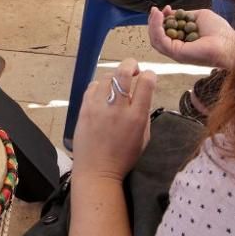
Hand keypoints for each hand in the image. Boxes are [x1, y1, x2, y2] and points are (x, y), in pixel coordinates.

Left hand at [72, 59, 156, 181]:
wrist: (97, 170)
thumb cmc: (124, 157)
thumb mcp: (144, 138)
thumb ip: (144, 115)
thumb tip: (141, 96)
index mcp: (136, 117)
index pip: (146, 83)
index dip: (150, 75)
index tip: (148, 76)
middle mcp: (117, 108)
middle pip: (123, 73)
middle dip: (131, 64)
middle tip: (134, 69)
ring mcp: (98, 107)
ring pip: (106, 77)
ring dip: (115, 77)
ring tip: (117, 85)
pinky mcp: (84, 108)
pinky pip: (92, 86)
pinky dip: (100, 85)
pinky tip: (103, 93)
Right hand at [148, 5, 234, 69]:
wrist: (230, 43)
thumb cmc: (220, 32)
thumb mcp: (199, 17)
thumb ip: (184, 15)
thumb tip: (171, 11)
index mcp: (182, 42)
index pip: (164, 32)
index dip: (161, 20)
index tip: (165, 8)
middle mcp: (178, 48)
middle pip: (156, 36)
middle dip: (153, 22)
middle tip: (154, 9)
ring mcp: (176, 52)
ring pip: (156, 39)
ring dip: (153, 24)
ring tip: (155, 12)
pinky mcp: (177, 53)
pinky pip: (161, 41)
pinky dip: (157, 28)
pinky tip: (160, 16)